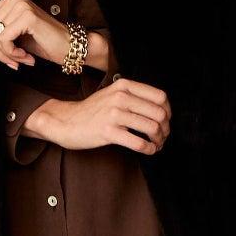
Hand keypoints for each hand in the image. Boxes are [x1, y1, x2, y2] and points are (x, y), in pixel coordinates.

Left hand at [0, 0, 70, 69]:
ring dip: (7, 55)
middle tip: (12, 62)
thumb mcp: (15, 34)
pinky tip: (27, 57)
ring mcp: (21, 5)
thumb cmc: (43, 41)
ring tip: (22, 60)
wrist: (68, 46)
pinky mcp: (27, 17)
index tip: (0, 56)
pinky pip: (5, 40)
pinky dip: (13, 54)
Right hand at [27, 77, 170, 154]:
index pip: (160, 96)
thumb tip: (162, 109)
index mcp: (124, 85)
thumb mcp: (113, 93)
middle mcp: (120, 97)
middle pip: (159, 113)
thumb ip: (134, 96)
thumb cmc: (93, 110)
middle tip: (162, 136)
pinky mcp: (108, 132)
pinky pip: (138, 143)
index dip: (168, 111)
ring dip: (159, 140)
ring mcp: (114, 114)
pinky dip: (148, 149)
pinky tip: (148, 150)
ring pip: (152, 128)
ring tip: (156, 144)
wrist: (67, 121)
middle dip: (165, 128)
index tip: (166, 121)